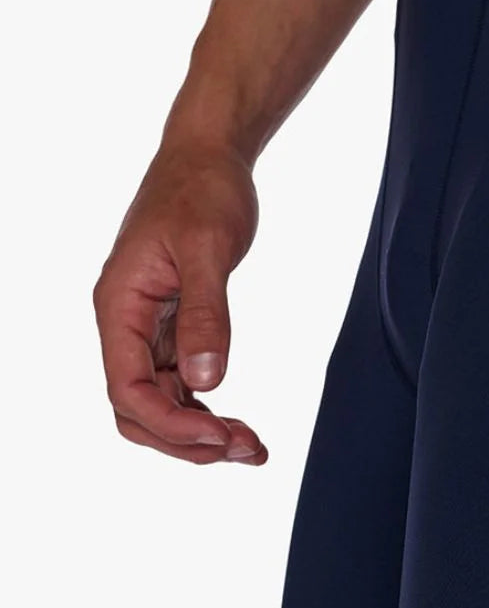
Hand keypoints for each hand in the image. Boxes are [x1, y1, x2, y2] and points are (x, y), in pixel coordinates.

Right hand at [93, 142, 266, 464]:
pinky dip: (206, 408)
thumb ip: (206, 314)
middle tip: (245, 449)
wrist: (208, 157)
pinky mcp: (173, 326)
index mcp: (119, 306)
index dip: (171, 425)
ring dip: (200, 432)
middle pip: (138, 410)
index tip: (221, 437)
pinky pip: (180, 383)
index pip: (128, 390)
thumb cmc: (202, 190)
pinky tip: (238, 425)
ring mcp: (148, 329)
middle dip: (186, 440)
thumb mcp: (207, 248)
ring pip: (161, 403)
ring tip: (251, 447)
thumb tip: (205, 381)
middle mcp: (126, 324)